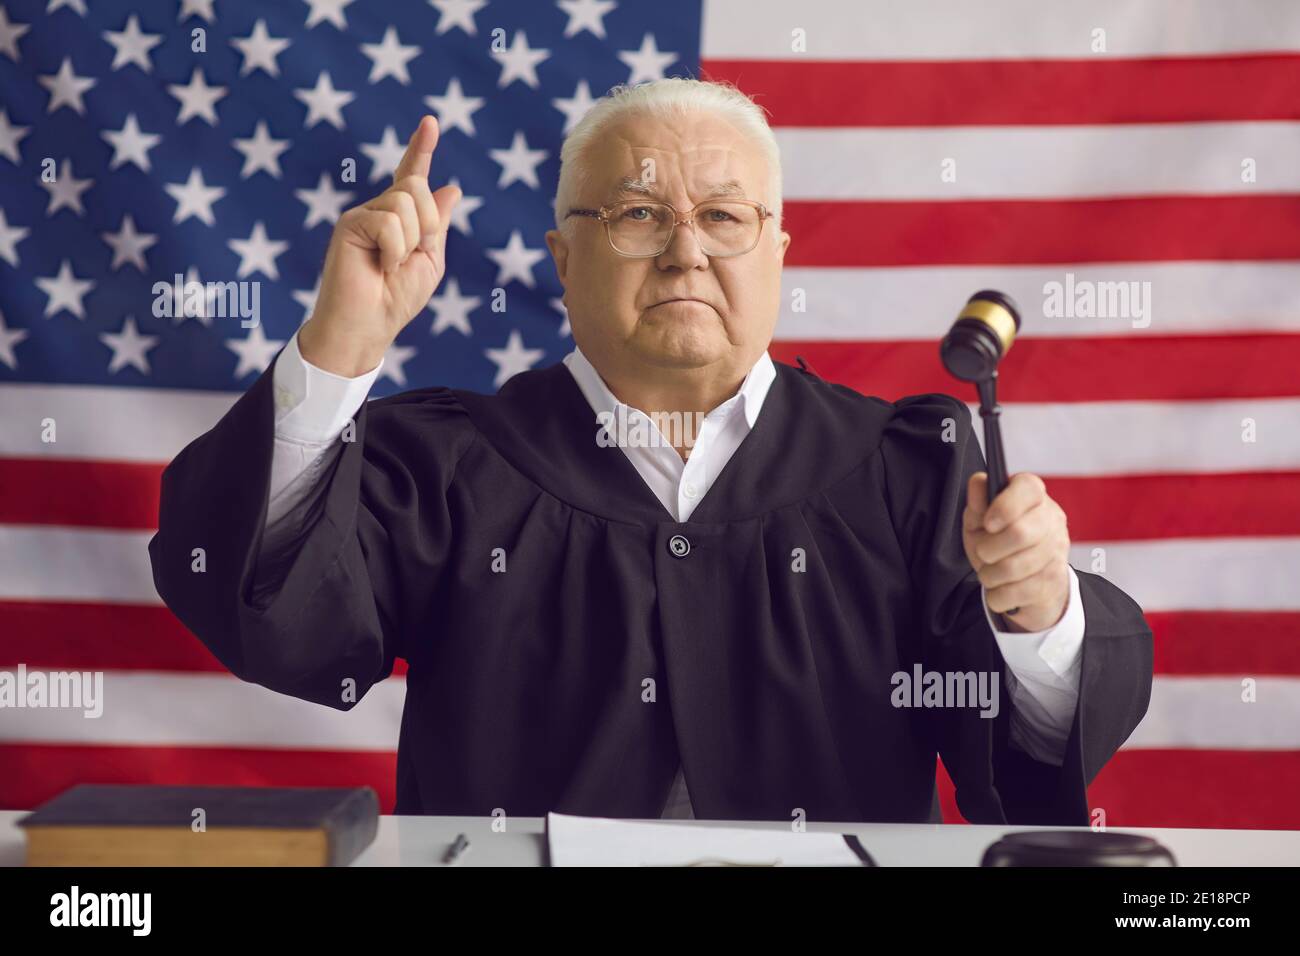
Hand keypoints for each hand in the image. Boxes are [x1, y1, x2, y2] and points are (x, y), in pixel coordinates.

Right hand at [299, 115, 460, 375]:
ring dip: (410, 241)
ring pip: (406, 202)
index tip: (430, 123)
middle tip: (411, 255)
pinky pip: (389, 222)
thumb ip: (438, 225)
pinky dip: (395, 250)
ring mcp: (363, 215)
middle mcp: (380, 210)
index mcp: (401, 219)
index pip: (412, 176)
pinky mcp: (349, 224)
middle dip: (427, 223)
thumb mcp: (429, 261)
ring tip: (390, 265)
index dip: (421, 149)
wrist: (367, 326)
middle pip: (416, 186)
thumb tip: (452, 188)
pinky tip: (380, 267)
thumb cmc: (395, 300)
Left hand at [962, 471, 1070, 631]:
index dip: (1005, 506)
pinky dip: (999, 595)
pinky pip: (1019, 592)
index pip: (1028, 487)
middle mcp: (1051, 519)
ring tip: (988, 573)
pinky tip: (1000, 589)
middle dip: (989, 549)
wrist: (1022, 582)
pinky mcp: (1056, 580)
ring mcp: (1058, 551)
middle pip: (1020, 533)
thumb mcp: (980, 521)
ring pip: (1016, 567)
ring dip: (990, 575)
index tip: (988, 524)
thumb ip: (977, 503)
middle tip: (983, 554)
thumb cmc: (997, 544)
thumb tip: (978, 481)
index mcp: (1033, 496)